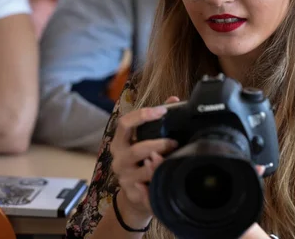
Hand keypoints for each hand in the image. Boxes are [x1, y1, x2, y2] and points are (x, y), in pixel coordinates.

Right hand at [110, 97, 179, 223]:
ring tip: (174, 159)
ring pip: (144, 171)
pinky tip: (165, 180)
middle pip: (136, 149)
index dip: (142, 116)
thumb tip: (174, 100)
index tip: (162, 111)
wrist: (134, 194)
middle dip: (158, 144)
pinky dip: (157, 185)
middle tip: (174, 142)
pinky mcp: (133, 194)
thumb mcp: (145, 139)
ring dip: (160, 165)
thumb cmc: (141, 160)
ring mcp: (125, 178)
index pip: (124, 124)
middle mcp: (119, 159)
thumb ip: (157, 120)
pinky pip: (148, 191)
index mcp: (120, 142)